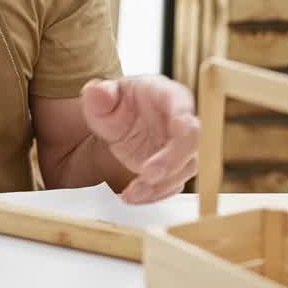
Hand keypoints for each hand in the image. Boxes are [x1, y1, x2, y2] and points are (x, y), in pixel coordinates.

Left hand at [80, 77, 198, 204]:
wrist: (114, 119)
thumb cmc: (114, 102)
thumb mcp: (100, 96)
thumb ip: (99, 94)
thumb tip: (96, 90)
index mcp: (166, 94)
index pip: (183, 108)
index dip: (181, 127)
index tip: (170, 140)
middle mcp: (180, 120)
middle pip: (191, 143)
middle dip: (172, 162)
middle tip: (146, 176)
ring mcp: (179, 146)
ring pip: (185, 168)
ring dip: (161, 185)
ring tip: (131, 193)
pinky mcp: (174, 167)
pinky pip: (173, 184)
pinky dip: (155, 194)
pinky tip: (133, 197)